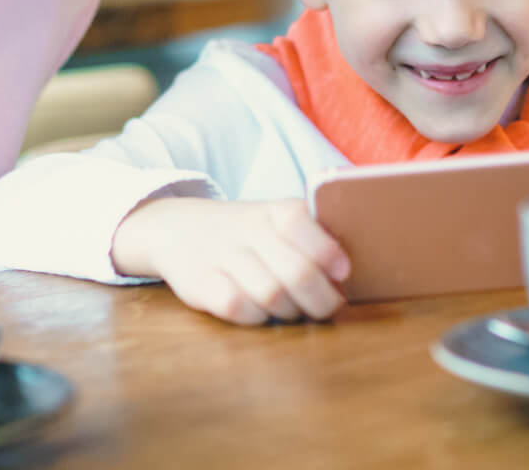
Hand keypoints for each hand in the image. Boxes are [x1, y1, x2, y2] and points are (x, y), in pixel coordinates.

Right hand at [111, 197, 350, 325]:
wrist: (177, 229)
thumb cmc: (247, 232)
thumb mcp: (277, 220)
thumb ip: (314, 238)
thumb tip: (351, 275)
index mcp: (274, 211)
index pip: (302, 224)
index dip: (328, 252)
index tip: (344, 273)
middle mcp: (248, 229)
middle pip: (296, 271)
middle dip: (321, 298)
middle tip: (329, 306)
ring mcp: (222, 256)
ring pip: (272, 294)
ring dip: (291, 310)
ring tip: (295, 309)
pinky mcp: (200, 284)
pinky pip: (239, 308)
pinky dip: (257, 317)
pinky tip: (261, 311)